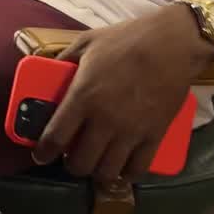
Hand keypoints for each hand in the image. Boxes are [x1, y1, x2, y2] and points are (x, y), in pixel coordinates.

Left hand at [32, 6, 213, 181]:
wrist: (172, 44)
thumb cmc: (127, 39)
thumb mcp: (86, 42)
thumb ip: (64, 60)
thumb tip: (48, 72)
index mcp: (83, 97)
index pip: (55, 138)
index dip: (43, 153)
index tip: (41, 156)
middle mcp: (104, 120)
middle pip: (81, 164)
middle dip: (72, 166)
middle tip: (73, 157)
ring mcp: (131, 132)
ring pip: (107, 172)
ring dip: (98, 172)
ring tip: (97, 164)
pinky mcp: (155, 136)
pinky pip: (138, 168)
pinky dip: (127, 174)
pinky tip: (122, 168)